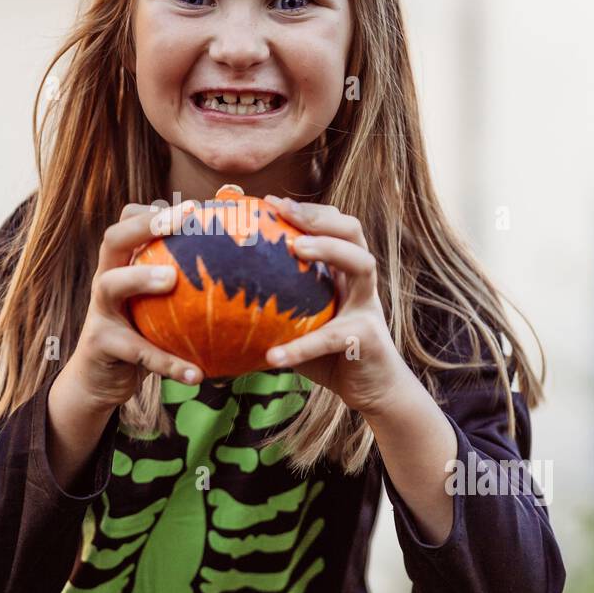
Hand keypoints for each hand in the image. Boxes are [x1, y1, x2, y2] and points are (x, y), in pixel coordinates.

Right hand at [64, 200, 203, 409]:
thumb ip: (182, 286)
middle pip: (112, 240)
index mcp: (120, 266)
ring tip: (172, 279)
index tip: (192, 206)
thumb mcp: (156, 306)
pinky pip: (137, 352)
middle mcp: (104, 280)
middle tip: (181, 220)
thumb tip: (240, 268)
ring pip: (111, 285)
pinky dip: (168, 363)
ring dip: (141, 278)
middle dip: (144, 225)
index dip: (152, 211)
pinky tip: (197, 374)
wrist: (99, 380)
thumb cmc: (140, 334)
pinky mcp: (101, 345)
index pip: (126, 224)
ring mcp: (99, 312)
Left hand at [262, 195, 413, 417]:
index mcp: (344, 274)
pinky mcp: (368, 339)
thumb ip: (274, 308)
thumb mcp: (301, 325)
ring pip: (362, 265)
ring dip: (330, 251)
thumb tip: (220, 299)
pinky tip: (273, 355)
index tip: (270, 201)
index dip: (307, 210)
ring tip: (297, 250)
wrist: (373, 392)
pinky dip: (302, 346)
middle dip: (320, 216)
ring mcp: (369, 308)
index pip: (333, 226)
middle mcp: (361, 283)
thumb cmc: (330, 355)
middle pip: (353, 232)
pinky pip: (333, 337)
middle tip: (285, 211)